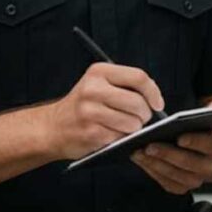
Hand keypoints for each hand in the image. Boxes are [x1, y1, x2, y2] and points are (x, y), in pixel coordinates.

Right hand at [44, 63, 163, 160]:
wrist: (53, 127)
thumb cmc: (84, 105)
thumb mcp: (99, 83)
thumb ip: (125, 85)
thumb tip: (155, 99)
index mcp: (99, 72)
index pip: (138, 77)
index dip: (153, 92)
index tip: (158, 104)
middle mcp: (93, 89)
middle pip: (138, 103)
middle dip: (145, 114)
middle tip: (141, 118)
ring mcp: (90, 112)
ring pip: (132, 123)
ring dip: (134, 129)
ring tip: (124, 126)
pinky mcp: (91, 133)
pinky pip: (120, 137)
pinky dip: (121, 139)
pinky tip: (111, 135)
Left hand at [131, 98, 211, 194]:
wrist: (203, 154)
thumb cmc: (199, 132)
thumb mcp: (207, 119)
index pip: (208, 144)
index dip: (194, 141)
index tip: (180, 137)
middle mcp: (209, 167)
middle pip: (188, 162)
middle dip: (167, 154)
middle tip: (149, 145)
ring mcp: (195, 180)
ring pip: (174, 174)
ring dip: (154, 163)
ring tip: (138, 151)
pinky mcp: (180, 187)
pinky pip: (165, 181)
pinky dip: (150, 170)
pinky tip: (139, 159)